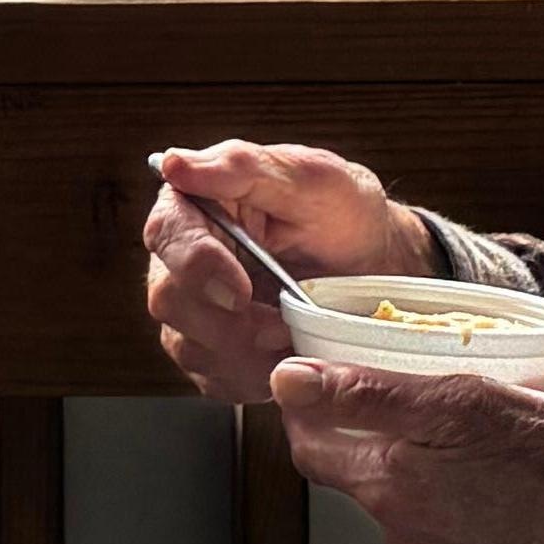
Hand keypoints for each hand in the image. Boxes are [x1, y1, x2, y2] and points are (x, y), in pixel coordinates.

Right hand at [145, 140, 428, 404]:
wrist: (377, 269)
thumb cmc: (346, 215)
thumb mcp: (313, 178)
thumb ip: (246, 167)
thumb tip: (178, 165)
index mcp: (197, 202)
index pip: (166, 232)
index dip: (195, 266)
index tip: (239, 290)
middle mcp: (184, 256)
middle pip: (168, 298)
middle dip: (228, 322)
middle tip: (281, 323)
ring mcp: (195, 308)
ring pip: (187, 345)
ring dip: (245, 352)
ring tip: (292, 335)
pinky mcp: (213, 351)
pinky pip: (214, 377)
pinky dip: (254, 376)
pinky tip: (284, 354)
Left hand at [267, 357, 543, 543]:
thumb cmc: (540, 461)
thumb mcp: (452, 404)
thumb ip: (364, 395)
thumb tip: (285, 380)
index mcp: (386, 487)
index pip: (311, 446)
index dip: (310, 403)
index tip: (326, 365)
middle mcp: (403, 524)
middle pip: (364, 456)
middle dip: (385, 404)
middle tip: (417, 362)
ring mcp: (442, 541)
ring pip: (422, 466)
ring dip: (448, 420)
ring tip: (504, 380)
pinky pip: (465, 486)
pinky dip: (484, 449)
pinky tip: (533, 408)